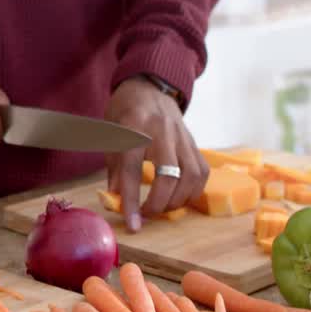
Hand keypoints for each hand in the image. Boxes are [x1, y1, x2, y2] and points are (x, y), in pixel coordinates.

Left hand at [105, 76, 209, 231]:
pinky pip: (201, 170)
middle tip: (147, 214)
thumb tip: (116, 200)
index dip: (131, 200)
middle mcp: (160, 131)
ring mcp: (181, 135)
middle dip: (159, 203)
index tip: (132, 225)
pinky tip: (180, 196)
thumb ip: (114, 168)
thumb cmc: (123, 113)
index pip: (131, 170)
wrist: (148, 86)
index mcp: (132, 127)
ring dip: (178, 199)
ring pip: (189, 175)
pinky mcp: (194, 141)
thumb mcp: (109, 134)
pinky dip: (193, 189)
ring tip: (163, 207)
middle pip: (168, 175)